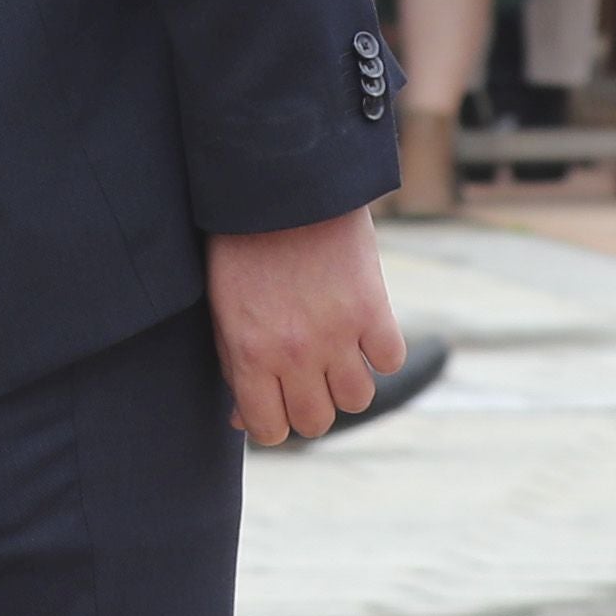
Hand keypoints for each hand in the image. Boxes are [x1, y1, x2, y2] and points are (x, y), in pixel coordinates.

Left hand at [210, 211, 410, 446]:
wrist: (281, 185)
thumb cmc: (241, 246)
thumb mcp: (224, 309)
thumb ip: (234, 366)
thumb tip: (241, 420)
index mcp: (250, 355)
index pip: (270, 430)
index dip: (273, 423)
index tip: (276, 404)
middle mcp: (295, 354)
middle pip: (317, 422)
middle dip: (310, 406)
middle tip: (306, 378)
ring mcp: (338, 334)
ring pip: (357, 400)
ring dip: (347, 382)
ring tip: (336, 353)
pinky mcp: (374, 309)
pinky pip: (391, 360)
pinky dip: (381, 350)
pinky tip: (363, 329)